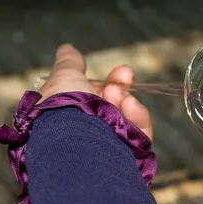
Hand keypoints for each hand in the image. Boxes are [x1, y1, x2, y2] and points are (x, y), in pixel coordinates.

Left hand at [39, 44, 153, 140]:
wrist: (73, 140)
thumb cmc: (62, 109)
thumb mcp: (64, 76)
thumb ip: (70, 63)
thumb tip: (67, 49)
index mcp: (69, 116)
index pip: (93, 97)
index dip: (104, 82)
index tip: (117, 71)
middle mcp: (88, 132)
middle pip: (113, 105)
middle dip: (119, 86)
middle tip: (124, 73)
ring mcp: (110, 144)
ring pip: (128, 117)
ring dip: (124, 100)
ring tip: (118, 95)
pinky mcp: (129, 154)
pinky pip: (140, 132)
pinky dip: (138, 116)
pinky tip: (131, 106)